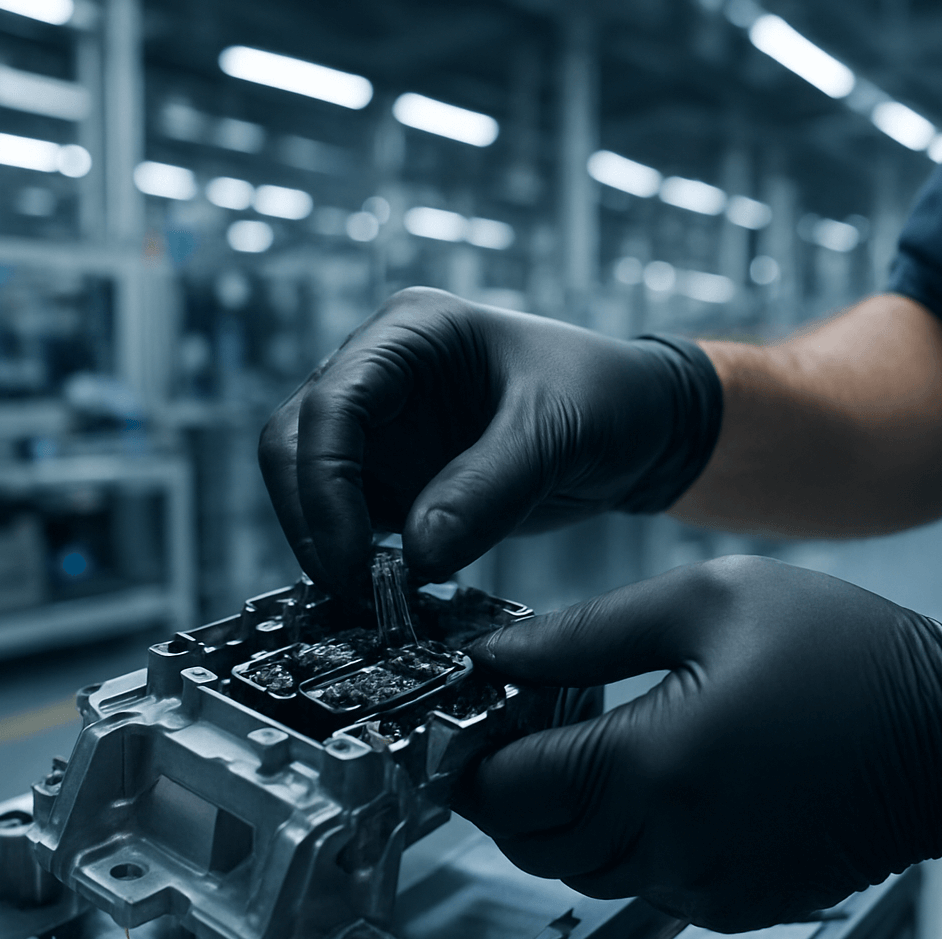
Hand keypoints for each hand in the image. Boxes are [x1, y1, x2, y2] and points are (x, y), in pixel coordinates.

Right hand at [258, 287, 720, 595]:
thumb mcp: (559, 431)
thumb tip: (419, 553)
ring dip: (330, 546)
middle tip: (354, 591)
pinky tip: (390, 599)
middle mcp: (382, 374)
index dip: (326, 483)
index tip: (353, 557)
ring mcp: (384, 429)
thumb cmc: (609, 397)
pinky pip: (352, 522)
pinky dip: (359, 561)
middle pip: (297, 445)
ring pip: (311, 488)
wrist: (644, 427)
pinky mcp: (399, 479)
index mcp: (412, 332)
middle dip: (315, 519)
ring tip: (375, 602)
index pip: (333, 402)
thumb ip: (491, 485)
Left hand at [455, 555, 941, 931]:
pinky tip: (660, 776)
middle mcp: (674, 845)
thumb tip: (496, 653)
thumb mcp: (708, 601)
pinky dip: (627, 839)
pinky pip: (644, 882)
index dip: (474, 754)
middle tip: (527, 725)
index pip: (511, 790)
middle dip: (512, 789)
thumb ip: (586, 633)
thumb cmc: (845, 653)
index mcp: (658, 764)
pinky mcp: (735, 904)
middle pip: (534, 843)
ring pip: (583, 869)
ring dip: (568, 815)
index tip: (472, 718)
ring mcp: (707, 887)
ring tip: (599, 742)